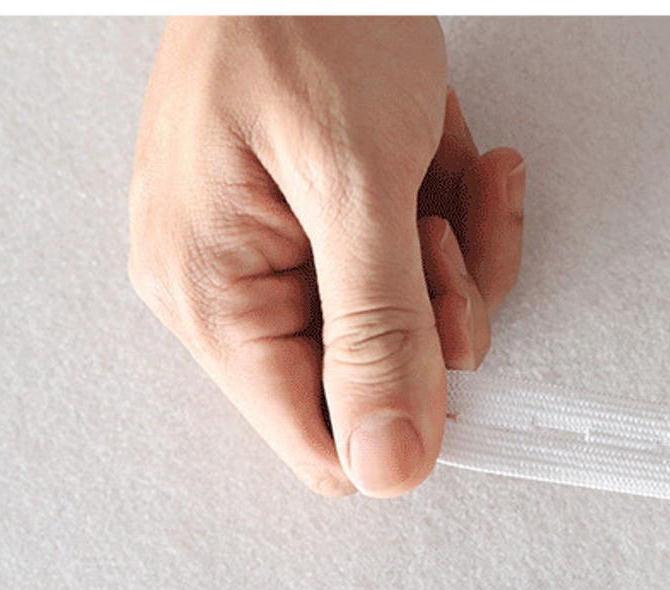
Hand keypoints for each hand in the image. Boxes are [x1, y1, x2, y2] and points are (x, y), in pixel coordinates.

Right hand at [129, 17, 524, 497]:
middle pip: (375, 379)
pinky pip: (410, 263)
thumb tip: (389, 464)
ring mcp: (278, 253)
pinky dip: (451, 211)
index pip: (321, 443)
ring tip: (445, 171)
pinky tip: (455, 154)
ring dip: (455, 251)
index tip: (456, 340)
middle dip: (438, 307)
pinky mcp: (322, 221)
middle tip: (441, 229)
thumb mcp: (355, 181)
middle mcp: (233, 288)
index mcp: (213, 298)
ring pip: (407, 321)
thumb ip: (379, 329)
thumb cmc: (303, 15)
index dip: (409, 414)